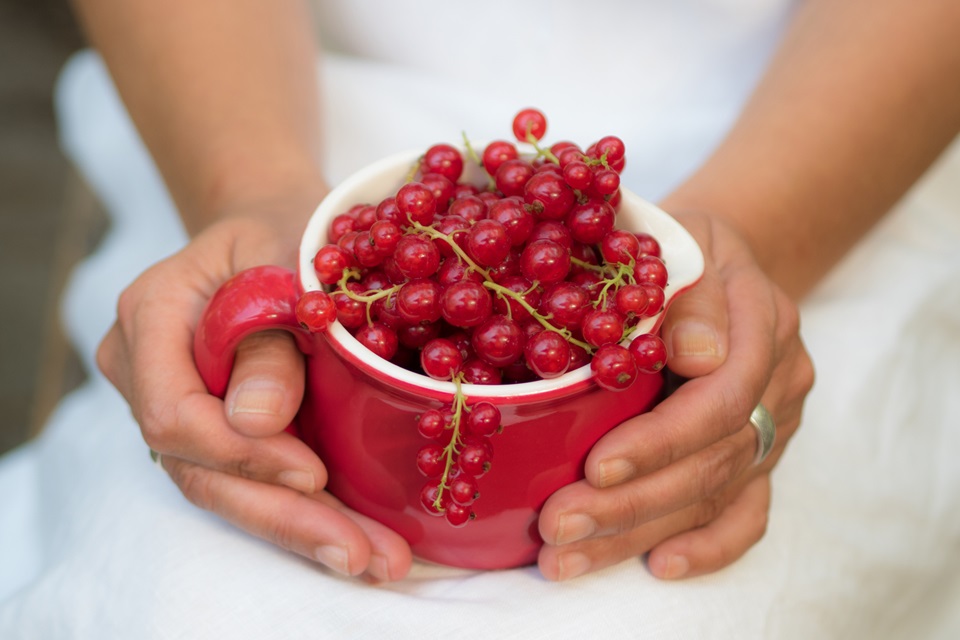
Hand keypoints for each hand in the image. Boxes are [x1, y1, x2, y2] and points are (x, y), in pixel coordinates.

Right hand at [97, 212, 413, 581]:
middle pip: (201, 469)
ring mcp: (180, 406)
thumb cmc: (282, 229)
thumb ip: (266, 334)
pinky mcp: (218, 430)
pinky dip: (307, 513)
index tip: (313, 472)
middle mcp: (150, 372)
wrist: (275, 228)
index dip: (242, 453)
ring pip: (227, 489)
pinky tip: (359, 542)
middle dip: (284, 517)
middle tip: (358, 554)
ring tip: (374, 561)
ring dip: (303, 530)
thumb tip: (257, 420)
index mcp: (150, 317)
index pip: (174, 411)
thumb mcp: (284, 256)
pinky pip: (252, 481)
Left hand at [537, 211, 813, 580]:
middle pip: (713, 459)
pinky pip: (748, 513)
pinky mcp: (763, 456)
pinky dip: (708, 547)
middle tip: (559, 527)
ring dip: (640, 532)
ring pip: (716, 494)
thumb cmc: (678, 249)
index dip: (661, 439)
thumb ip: (691, 295)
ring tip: (569, 557)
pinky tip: (658, 565)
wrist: (718, 259)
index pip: (722, 396)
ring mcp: (775, 424)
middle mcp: (778, 382)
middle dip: (632, 501)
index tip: (596, 466)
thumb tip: (699, 355)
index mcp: (762, 323)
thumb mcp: (681, 241)